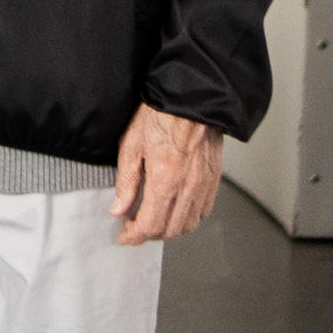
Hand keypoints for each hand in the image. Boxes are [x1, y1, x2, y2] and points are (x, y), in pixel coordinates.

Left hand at [108, 106, 225, 246]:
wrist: (190, 96)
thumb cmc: (160, 115)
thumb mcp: (131, 146)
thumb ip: (126, 183)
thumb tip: (119, 209)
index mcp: (164, 179)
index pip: (150, 225)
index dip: (134, 236)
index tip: (124, 236)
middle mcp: (187, 186)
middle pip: (169, 229)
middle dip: (148, 234)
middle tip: (134, 227)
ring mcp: (204, 184)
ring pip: (188, 224)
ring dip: (168, 229)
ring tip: (153, 219)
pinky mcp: (214, 178)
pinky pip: (203, 210)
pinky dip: (188, 218)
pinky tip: (175, 210)